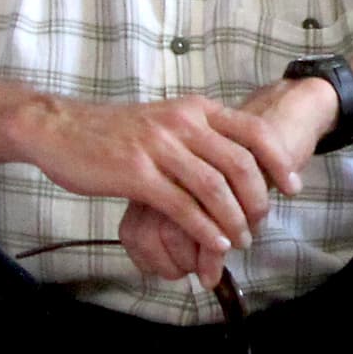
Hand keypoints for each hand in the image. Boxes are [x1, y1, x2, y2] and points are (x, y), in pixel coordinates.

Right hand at [15, 86, 316, 277]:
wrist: (59, 128)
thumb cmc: (115, 131)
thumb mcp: (165, 121)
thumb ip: (199, 136)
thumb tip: (237, 162)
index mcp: (195, 109)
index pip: (253, 131)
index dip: (278, 160)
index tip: (293, 186)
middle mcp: (182, 123)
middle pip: (240, 163)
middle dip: (258, 198)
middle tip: (261, 221)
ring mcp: (159, 148)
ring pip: (214, 188)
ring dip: (234, 220)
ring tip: (240, 240)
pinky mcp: (136, 174)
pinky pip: (182, 206)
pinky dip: (205, 229)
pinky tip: (215, 243)